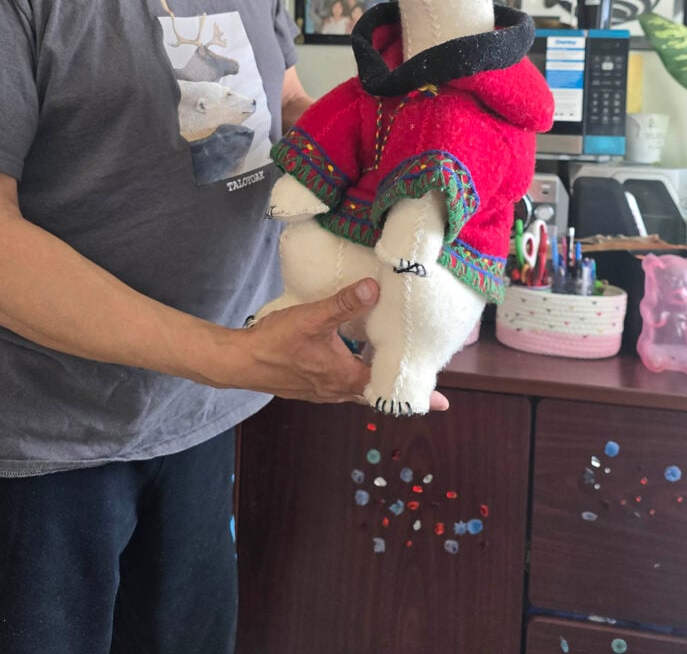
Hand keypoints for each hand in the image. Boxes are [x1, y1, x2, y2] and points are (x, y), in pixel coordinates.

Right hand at [228, 279, 449, 411]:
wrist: (239, 361)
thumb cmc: (275, 343)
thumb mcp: (313, 318)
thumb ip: (345, 303)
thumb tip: (375, 288)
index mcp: (344, 378)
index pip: (388, 389)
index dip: (415, 394)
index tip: (442, 402)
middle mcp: (337, 390)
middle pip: (376, 392)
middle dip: (399, 387)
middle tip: (424, 383)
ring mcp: (322, 390)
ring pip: (359, 388)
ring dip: (377, 381)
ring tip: (394, 366)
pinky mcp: (310, 385)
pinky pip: (343, 383)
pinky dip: (357, 375)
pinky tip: (356, 358)